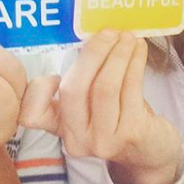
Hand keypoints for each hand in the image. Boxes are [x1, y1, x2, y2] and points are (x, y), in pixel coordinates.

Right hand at [20, 30, 182, 183]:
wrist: (150, 151)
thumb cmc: (118, 115)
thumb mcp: (92, 103)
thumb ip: (83, 78)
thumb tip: (92, 35)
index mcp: (59, 127)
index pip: (33, 113)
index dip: (38, 90)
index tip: (56, 73)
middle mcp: (77, 138)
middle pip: (73, 89)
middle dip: (92, 54)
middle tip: (107, 32)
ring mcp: (104, 140)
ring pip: (104, 87)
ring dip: (117, 54)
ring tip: (127, 36)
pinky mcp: (131, 134)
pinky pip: (130, 89)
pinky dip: (134, 62)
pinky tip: (139, 48)